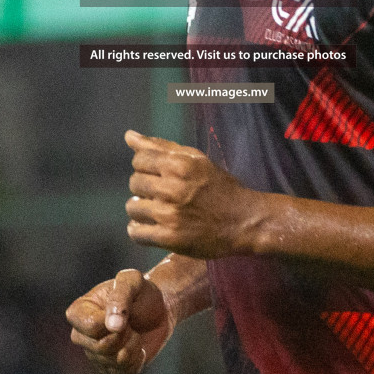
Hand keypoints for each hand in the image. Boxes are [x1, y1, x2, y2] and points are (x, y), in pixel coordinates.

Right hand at [65, 268, 170, 373]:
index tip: (125, 312)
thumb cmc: (142, 291)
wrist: (159, 309)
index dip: (112, 323)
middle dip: (124, 335)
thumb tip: (112, 326)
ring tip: (135, 333)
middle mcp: (81, 335)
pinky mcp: (110, 369)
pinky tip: (138, 348)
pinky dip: (137, 361)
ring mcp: (94, 354)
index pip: (90, 327)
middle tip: (132, 323)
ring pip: (112, 362)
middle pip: (100, 347)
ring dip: (132, 347)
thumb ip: (120, 297)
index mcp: (79, 311)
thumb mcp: (132, 281)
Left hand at [124, 130, 265, 258]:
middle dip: (144, 187)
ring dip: (141, 210)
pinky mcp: (170, 238)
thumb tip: (129, 136)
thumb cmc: (220, 188)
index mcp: (180, 165)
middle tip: (160, 194)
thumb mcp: (196, 161)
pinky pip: (136, 233)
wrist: (244, 221)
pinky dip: (139, 230)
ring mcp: (170, 214)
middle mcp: (173, 188)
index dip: (145, 166)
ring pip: (132, 208)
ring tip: (156, 211)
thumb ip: (161, 147)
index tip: (157, 175)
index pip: (139, 159)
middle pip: (134, 183)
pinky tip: (151, 227)